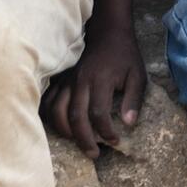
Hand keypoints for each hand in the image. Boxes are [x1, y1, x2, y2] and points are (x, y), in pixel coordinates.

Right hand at [44, 19, 145, 156]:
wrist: (107, 31)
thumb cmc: (124, 55)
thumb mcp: (137, 75)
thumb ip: (134, 99)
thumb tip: (129, 124)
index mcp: (102, 80)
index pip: (99, 113)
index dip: (106, 131)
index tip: (115, 141)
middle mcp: (81, 81)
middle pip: (76, 117)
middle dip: (84, 139)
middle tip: (94, 154)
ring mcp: (68, 81)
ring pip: (58, 112)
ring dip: (66, 131)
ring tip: (77, 143)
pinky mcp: (61, 80)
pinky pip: (49, 102)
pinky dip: (52, 118)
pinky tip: (61, 128)